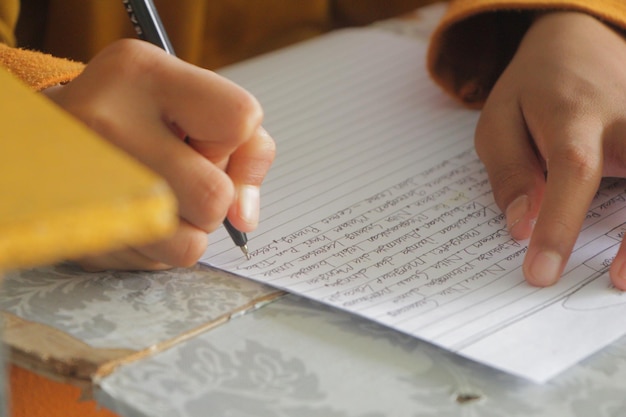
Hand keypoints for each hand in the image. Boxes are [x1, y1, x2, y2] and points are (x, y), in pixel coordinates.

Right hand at [44, 39, 274, 270]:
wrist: (56, 137)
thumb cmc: (141, 119)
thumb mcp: (194, 102)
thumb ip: (246, 147)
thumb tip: (243, 218)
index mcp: (141, 73)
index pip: (240, 119)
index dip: (235, 140)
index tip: (204, 137)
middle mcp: (104, 123)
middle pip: (215, 195)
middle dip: (215, 195)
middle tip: (184, 174)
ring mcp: (86, 185)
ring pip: (191, 241)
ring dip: (192, 226)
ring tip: (164, 195)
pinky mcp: (81, 232)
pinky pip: (161, 261)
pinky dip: (166, 246)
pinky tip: (142, 215)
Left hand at [474, 11, 625, 289]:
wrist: (579, 45)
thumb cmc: (532, 91)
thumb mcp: (498, 123)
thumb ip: (510, 173)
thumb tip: (520, 227)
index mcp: (573, 113)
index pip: (573, 170)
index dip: (560, 224)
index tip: (541, 273)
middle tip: (615, 281)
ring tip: (625, 275)